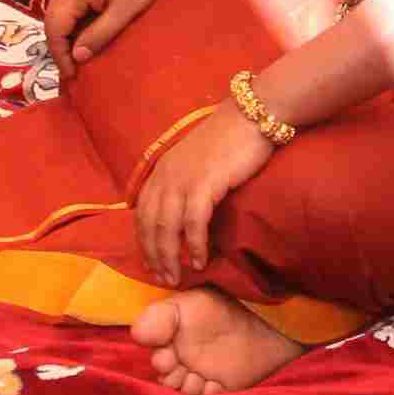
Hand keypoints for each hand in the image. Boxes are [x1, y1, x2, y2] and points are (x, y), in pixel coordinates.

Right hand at [38, 0, 181, 64]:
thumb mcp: (123, 12)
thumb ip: (98, 35)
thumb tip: (77, 58)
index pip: (54, 30)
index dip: (60, 55)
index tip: (72, 75)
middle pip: (51, 20)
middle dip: (59, 47)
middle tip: (73, 68)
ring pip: (58, 10)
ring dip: (64, 33)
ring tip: (78, 52)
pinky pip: (67, 0)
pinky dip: (71, 18)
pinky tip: (84, 29)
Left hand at [128, 98, 281, 285]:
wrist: (252, 114)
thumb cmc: (230, 137)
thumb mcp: (196, 159)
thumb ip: (185, 180)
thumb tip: (184, 209)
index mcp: (162, 170)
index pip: (142, 213)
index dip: (144, 241)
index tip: (151, 263)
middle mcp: (166, 175)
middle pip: (150, 224)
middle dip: (154, 256)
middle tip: (163, 280)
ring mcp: (183, 179)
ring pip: (167, 227)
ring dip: (170, 257)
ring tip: (176, 278)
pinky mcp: (205, 183)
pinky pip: (193, 223)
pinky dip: (194, 245)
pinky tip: (199, 261)